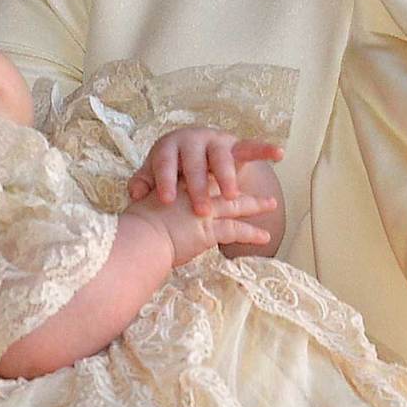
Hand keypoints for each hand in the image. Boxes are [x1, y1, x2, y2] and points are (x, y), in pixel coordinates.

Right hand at [123, 181, 277, 266]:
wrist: (140, 235)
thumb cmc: (135, 224)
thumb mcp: (142, 205)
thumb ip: (148, 198)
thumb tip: (142, 198)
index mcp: (177, 181)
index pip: (200, 171)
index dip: (216, 169)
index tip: (224, 169)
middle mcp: (193, 191)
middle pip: (222, 183)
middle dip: (240, 183)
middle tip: (252, 182)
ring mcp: (204, 208)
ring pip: (236, 204)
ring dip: (255, 204)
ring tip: (271, 204)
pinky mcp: (210, 227)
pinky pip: (237, 230)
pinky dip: (252, 234)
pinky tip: (264, 237)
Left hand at [127, 127, 282, 215]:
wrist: (192, 148)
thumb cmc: (170, 167)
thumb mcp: (153, 174)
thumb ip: (142, 183)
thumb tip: (135, 195)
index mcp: (168, 147)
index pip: (165, 164)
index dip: (165, 181)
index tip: (168, 200)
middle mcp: (192, 141)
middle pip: (195, 164)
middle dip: (198, 188)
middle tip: (202, 211)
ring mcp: (215, 142)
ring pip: (222, 158)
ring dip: (227, 177)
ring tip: (231, 196)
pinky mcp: (235, 145)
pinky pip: (251, 147)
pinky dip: (264, 150)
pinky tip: (278, 154)